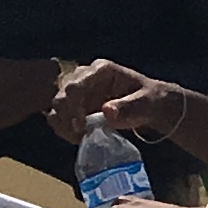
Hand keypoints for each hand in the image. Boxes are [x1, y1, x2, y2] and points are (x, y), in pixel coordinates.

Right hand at [44, 60, 181, 141]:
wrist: (151, 108)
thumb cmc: (151, 101)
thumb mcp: (148, 103)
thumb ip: (131, 107)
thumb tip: (107, 111)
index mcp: (101, 70)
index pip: (74, 85)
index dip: (73, 106)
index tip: (83, 125)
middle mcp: (85, 77)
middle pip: (61, 96)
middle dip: (67, 117)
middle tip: (81, 133)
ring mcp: (78, 92)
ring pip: (56, 107)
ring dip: (63, 125)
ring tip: (80, 137)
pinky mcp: (75, 107)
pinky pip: (58, 117)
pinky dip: (63, 129)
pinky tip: (79, 137)